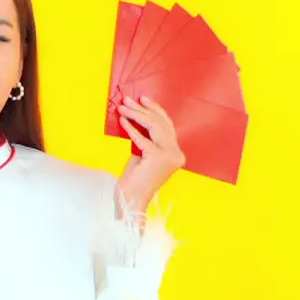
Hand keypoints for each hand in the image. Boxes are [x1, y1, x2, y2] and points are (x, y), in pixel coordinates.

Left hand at [115, 96, 184, 214]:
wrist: (132, 200)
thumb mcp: (143, 155)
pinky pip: (142, 138)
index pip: (167, 126)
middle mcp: (176, 154)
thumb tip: (138, 116)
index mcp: (175, 153)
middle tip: (128, 99)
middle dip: (143, 109)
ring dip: (137, 114)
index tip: (143, 99)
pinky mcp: (158, 158)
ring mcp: (169, 156)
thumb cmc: (135, 181)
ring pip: (154, 127)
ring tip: (123, 106)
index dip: (155, 110)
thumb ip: (146, 139)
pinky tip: (122, 120)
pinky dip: (131, 128)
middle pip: (161, 124)